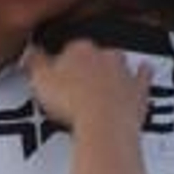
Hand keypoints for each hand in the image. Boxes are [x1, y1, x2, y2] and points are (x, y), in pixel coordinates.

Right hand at [25, 41, 151, 135]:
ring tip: (98, 82)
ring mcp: (123, 73)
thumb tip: (29, 52)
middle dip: (86, 65)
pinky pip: (143, 77)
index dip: (60, 62)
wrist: (105, 125)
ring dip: (110, 70)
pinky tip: (145, 70)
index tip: (54, 72)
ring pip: (117, 64)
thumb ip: (33, 63)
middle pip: (94, 55)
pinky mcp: (138, 91)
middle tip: (74, 82)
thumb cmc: (74, 104)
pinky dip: (143, 74)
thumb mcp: (40, 81)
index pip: (68, 47)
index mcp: (79, 49)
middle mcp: (104, 56)